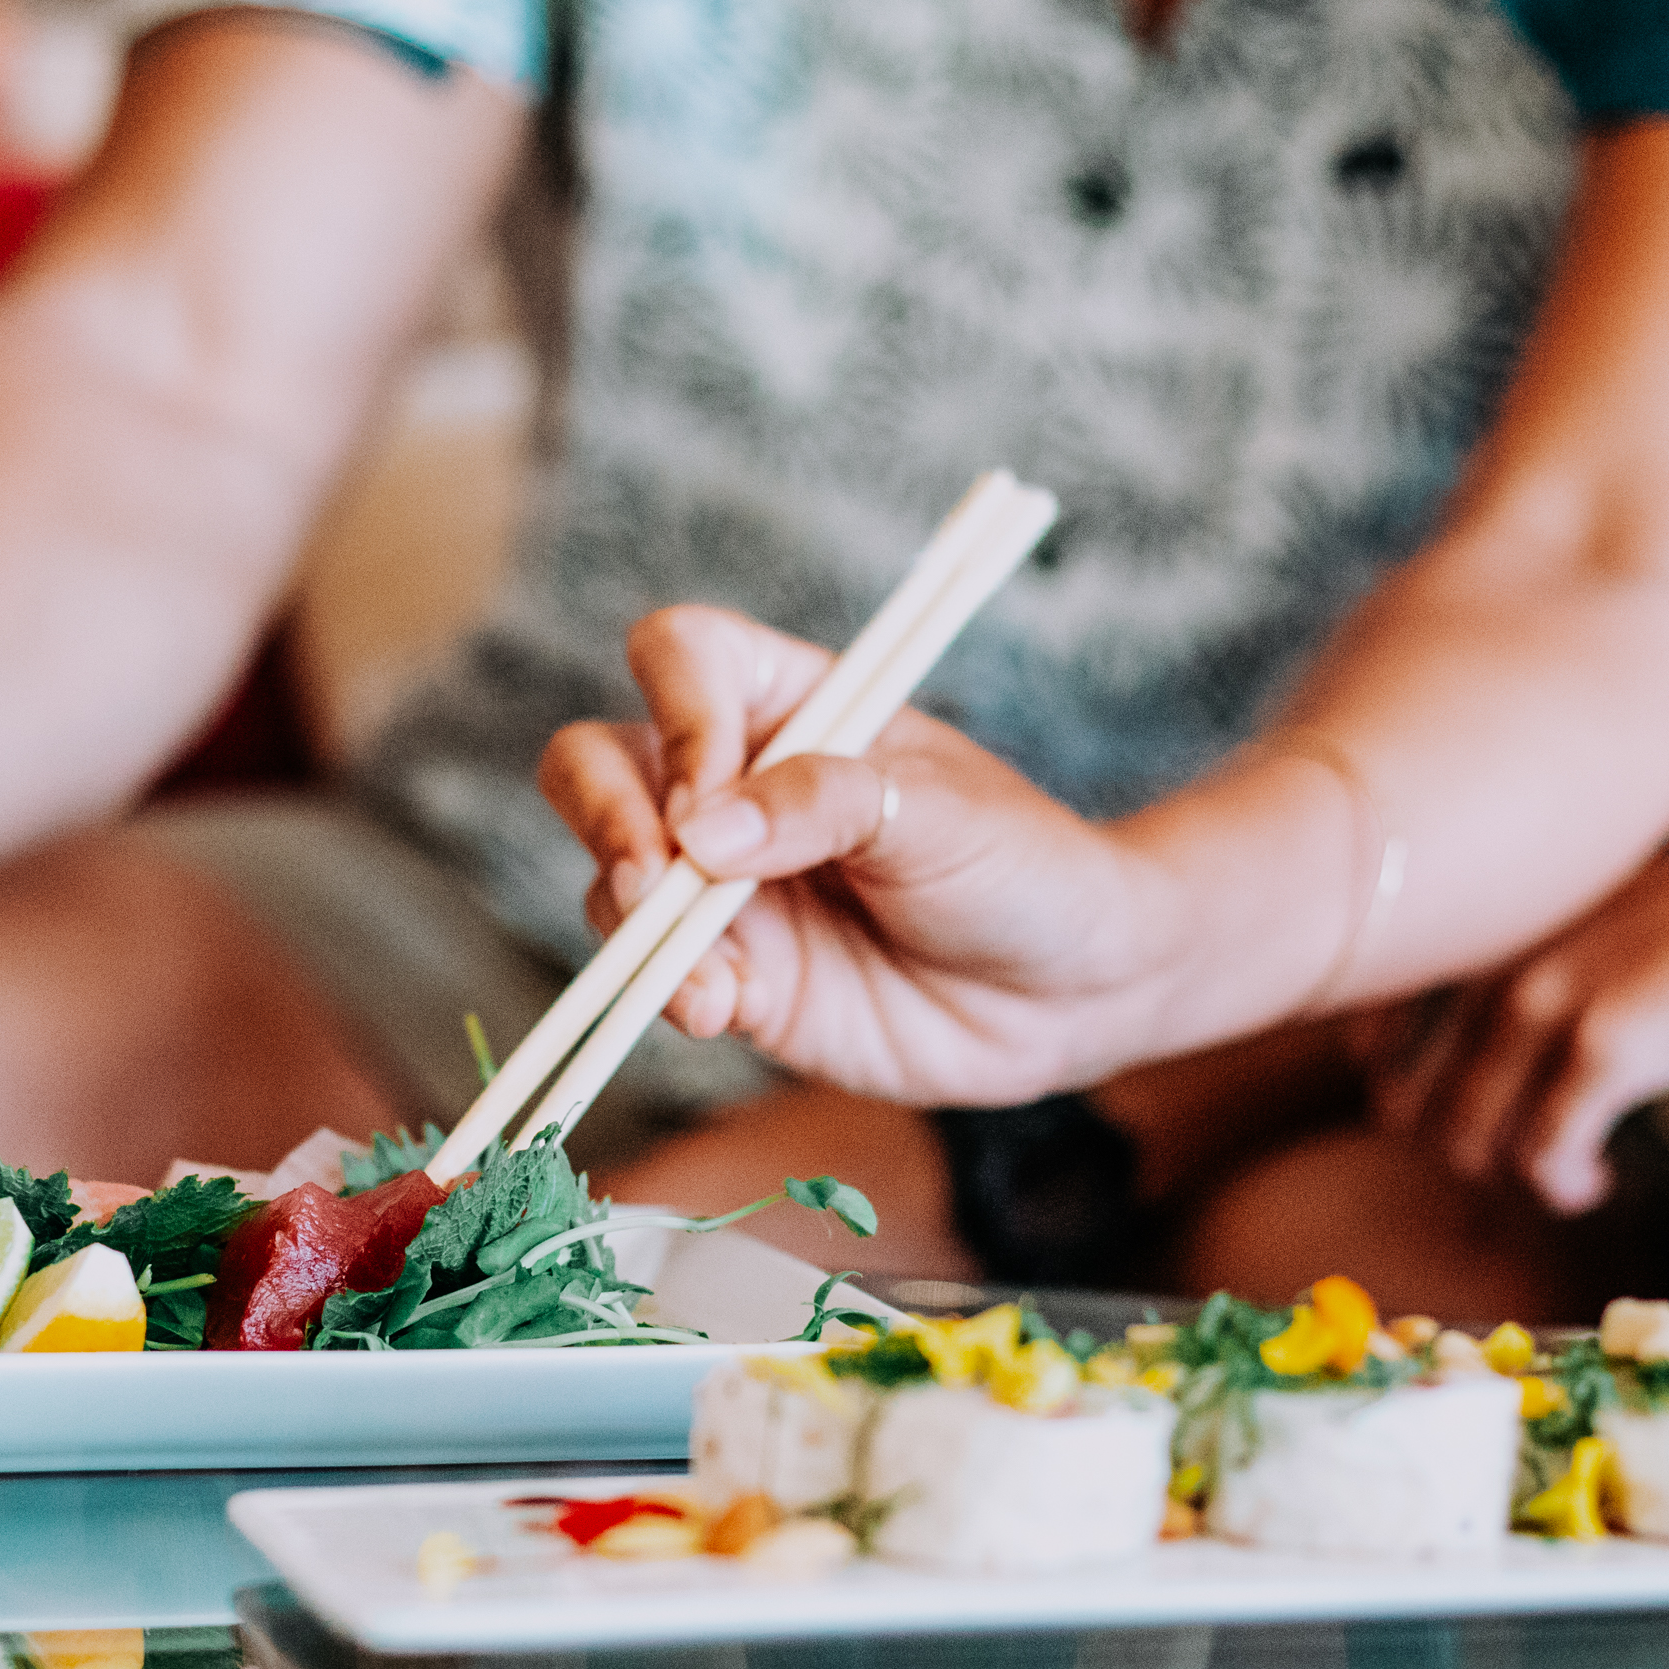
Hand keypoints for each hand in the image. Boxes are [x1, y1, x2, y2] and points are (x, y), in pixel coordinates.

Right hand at [539, 607, 1174, 1107]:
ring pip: (610, 877)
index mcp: (792, 703)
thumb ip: (822, 806)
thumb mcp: (938, 813)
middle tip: (656, 879)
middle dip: (607, 817)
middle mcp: (735, 785)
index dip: (678, 713)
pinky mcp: (730, 972)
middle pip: (598, 761)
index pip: (681, 658)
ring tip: (715, 980)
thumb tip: (699, 834)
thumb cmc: (1021, 868)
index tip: (715, 791)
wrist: (1070, 994)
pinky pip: (654, 974)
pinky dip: (672, 992)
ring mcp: (722, 884)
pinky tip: (730, 1009)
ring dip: (639, 927)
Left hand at [1371, 822, 1668, 1212]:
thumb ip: (1500, 981)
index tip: (1482, 1117)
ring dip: (1514, 1181)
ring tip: (1572, 1171)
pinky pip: (1541, 1155)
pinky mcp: (1608, 1046)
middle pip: (1408, 1115)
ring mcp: (1542, 1005)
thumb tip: (1452, 1065)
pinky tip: (1599, 1176)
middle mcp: (1486, 971)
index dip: (1416, 1108)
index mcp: (1468, 943)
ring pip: (1466, 1145)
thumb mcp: (1562, 937)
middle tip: (1527, 1156)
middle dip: (1462, 1154)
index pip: (1371, 1054)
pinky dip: (1561, 1185)